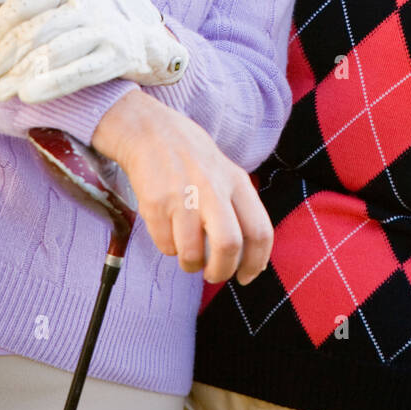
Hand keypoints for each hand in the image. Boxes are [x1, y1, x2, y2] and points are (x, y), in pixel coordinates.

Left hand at [0, 0, 188, 101]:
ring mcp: (103, 28)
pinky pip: (80, 72)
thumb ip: (12, 5)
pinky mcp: (117, 55)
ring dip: (20, 75)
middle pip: (33, 31)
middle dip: (2, 58)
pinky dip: (51, 83)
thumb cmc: (84, 16)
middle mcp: (84, 1)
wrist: (142, 33)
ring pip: (53, 52)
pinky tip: (28, 95)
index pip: (19, 7)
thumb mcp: (52, 1)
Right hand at [92, 90, 273, 280]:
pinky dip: (168, 248)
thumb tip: (253, 258)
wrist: (151, 133)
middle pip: (229, 246)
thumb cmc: (193, 159)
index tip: (247, 276)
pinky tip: (168, 231)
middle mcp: (213, 189)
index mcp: (237, 182)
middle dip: (221, 271)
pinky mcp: (156, 204)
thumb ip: (240, 208)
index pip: (260, 231)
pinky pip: (166, 246)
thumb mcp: (226, 173)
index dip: (256, 262)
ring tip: (188, 255)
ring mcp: (183, 197)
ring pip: (193, 254)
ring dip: (190, 264)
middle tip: (213, 274)